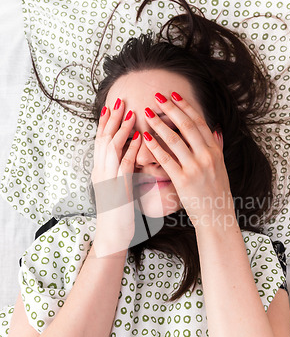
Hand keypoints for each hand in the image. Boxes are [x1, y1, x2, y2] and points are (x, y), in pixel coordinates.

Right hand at [91, 100, 140, 255]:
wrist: (111, 236)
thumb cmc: (117, 213)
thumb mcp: (117, 188)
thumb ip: (121, 171)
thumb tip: (130, 156)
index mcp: (100, 171)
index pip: (101, 141)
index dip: (106, 122)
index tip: (113, 106)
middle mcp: (100, 173)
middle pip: (103, 139)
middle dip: (112, 119)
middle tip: (120, 100)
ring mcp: (107, 181)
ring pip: (111, 148)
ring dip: (122, 129)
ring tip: (131, 112)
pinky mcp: (117, 190)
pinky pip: (124, 165)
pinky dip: (132, 149)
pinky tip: (141, 138)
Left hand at [142, 92, 236, 230]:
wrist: (217, 216)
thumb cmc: (216, 192)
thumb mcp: (221, 166)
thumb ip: (217, 147)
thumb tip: (215, 129)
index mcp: (214, 151)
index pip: (199, 122)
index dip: (186, 107)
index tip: (174, 94)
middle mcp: (206, 156)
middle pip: (186, 126)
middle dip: (171, 108)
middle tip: (157, 96)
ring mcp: (195, 168)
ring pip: (174, 140)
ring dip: (159, 124)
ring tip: (147, 113)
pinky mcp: (183, 180)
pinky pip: (166, 160)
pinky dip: (155, 147)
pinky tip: (145, 137)